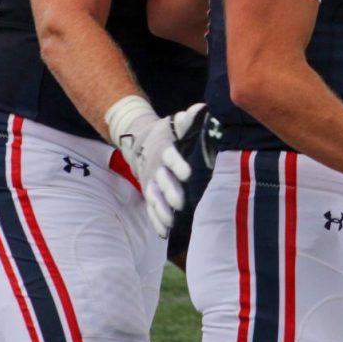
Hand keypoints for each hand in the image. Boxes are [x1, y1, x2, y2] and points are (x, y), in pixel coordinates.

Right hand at [106, 97, 206, 236]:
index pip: (170, 157)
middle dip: (171, 192)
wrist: (142, 143)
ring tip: (171, 222)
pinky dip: (156, 220)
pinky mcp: (149, 195)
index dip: (178, 164)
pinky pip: (151, 210)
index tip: (188, 173)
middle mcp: (156, 168)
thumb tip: (200, 109)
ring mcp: (151, 183)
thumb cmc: (168, 134)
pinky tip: (164, 232)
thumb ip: (188, 119)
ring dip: (162, 210)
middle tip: (181, 203)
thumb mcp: (176, 124)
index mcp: (165, 150)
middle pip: (163, 181)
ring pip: (155, 198)